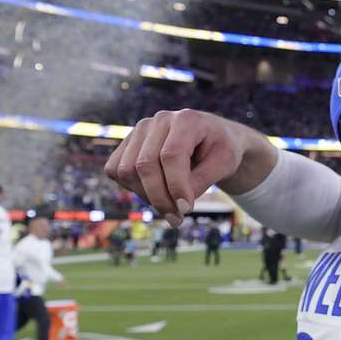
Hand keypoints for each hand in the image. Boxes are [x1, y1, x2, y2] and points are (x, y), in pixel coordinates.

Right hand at [105, 110, 251, 226]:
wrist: (213, 139)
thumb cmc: (221, 151)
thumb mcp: (225, 164)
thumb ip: (202, 181)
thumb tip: (178, 203)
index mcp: (186, 120)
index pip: (172, 155)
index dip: (176, 186)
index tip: (186, 209)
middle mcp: (159, 120)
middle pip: (145, 164)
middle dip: (160, 198)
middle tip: (177, 219)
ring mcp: (140, 130)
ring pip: (127, 170)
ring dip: (146, 197)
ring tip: (169, 209)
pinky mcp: (128, 143)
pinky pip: (116, 170)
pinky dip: (132, 188)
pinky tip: (155, 194)